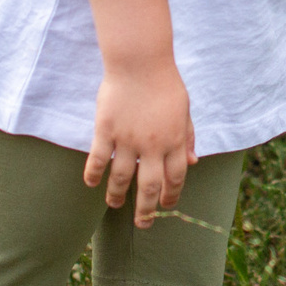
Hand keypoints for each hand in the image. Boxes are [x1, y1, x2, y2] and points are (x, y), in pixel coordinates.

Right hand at [85, 59, 197, 227]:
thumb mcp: (184, 111)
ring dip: (117, 195)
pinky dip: (94, 173)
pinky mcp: (106, 130)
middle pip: (150, 186)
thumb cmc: (164, 84)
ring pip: (122, 177)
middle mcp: (153, 145)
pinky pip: (98, 159)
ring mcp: (128, 139)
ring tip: (114, 205)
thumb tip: (194, 162)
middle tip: (143, 223)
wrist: (140, 62)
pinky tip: (91, 183)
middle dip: (147, 209)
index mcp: (175, 140)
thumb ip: (188, 137)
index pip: (176, 177)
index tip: (166, 206)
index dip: (172, 195)